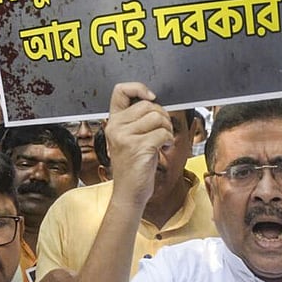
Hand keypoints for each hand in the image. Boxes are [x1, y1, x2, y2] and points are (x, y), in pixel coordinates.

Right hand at [105, 83, 172, 207]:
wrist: (128, 193)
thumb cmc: (133, 166)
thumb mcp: (129, 139)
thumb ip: (137, 120)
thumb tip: (156, 103)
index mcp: (113, 121)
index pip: (120, 90)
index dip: (139, 88)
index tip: (151, 98)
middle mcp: (116, 126)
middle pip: (148, 105)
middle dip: (163, 116)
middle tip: (162, 131)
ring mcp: (125, 137)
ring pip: (158, 117)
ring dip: (167, 128)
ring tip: (162, 141)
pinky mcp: (137, 147)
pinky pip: (163, 133)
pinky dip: (168, 140)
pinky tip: (162, 148)